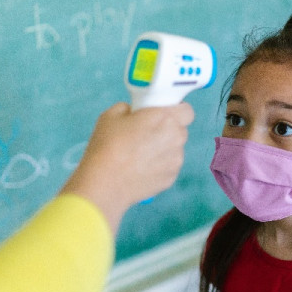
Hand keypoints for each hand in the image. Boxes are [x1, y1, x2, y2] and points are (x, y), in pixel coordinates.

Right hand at [61, 102, 194, 231]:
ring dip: (163, 149)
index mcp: (165, 118)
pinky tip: (140, 168)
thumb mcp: (112, 115)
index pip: (187, 111)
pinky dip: (159, 166)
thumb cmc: (108, 146)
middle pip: (180, 130)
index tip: (163, 114)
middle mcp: (176, 138)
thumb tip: (134, 113)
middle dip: (167, 130)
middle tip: (146, 133)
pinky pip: (169, 166)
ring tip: (140, 155)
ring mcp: (175, 160)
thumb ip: (129, 109)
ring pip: (175, 149)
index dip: (176, 110)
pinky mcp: (171, 178)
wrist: (105, 183)